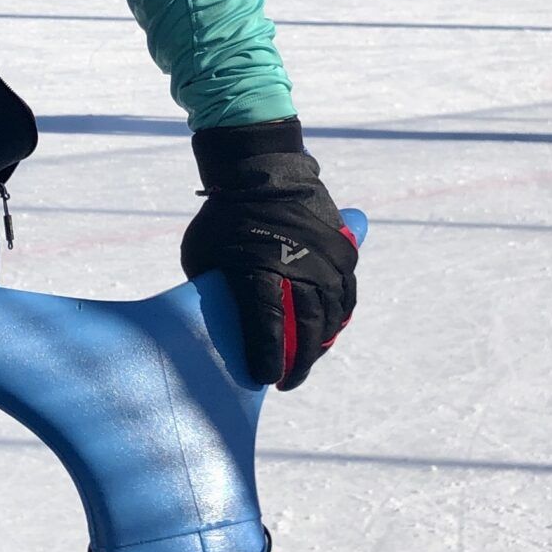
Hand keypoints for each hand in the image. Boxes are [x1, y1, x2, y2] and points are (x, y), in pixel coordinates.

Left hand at [180, 122, 356, 390]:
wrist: (262, 169)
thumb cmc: (223, 218)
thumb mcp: (204, 256)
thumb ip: (214, 292)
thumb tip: (215, 329)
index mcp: (261, 271)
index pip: (269, 331)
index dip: (268, 361)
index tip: (264, 381)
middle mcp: (300, 268)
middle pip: (307, 331)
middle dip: (297, 364)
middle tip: (285, 382)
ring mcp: (326, 260)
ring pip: (331, 318)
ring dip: (320, 345)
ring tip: (304, 359)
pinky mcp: (343, 252)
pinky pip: (346, 297)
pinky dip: (338, 319)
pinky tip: (326, 333)